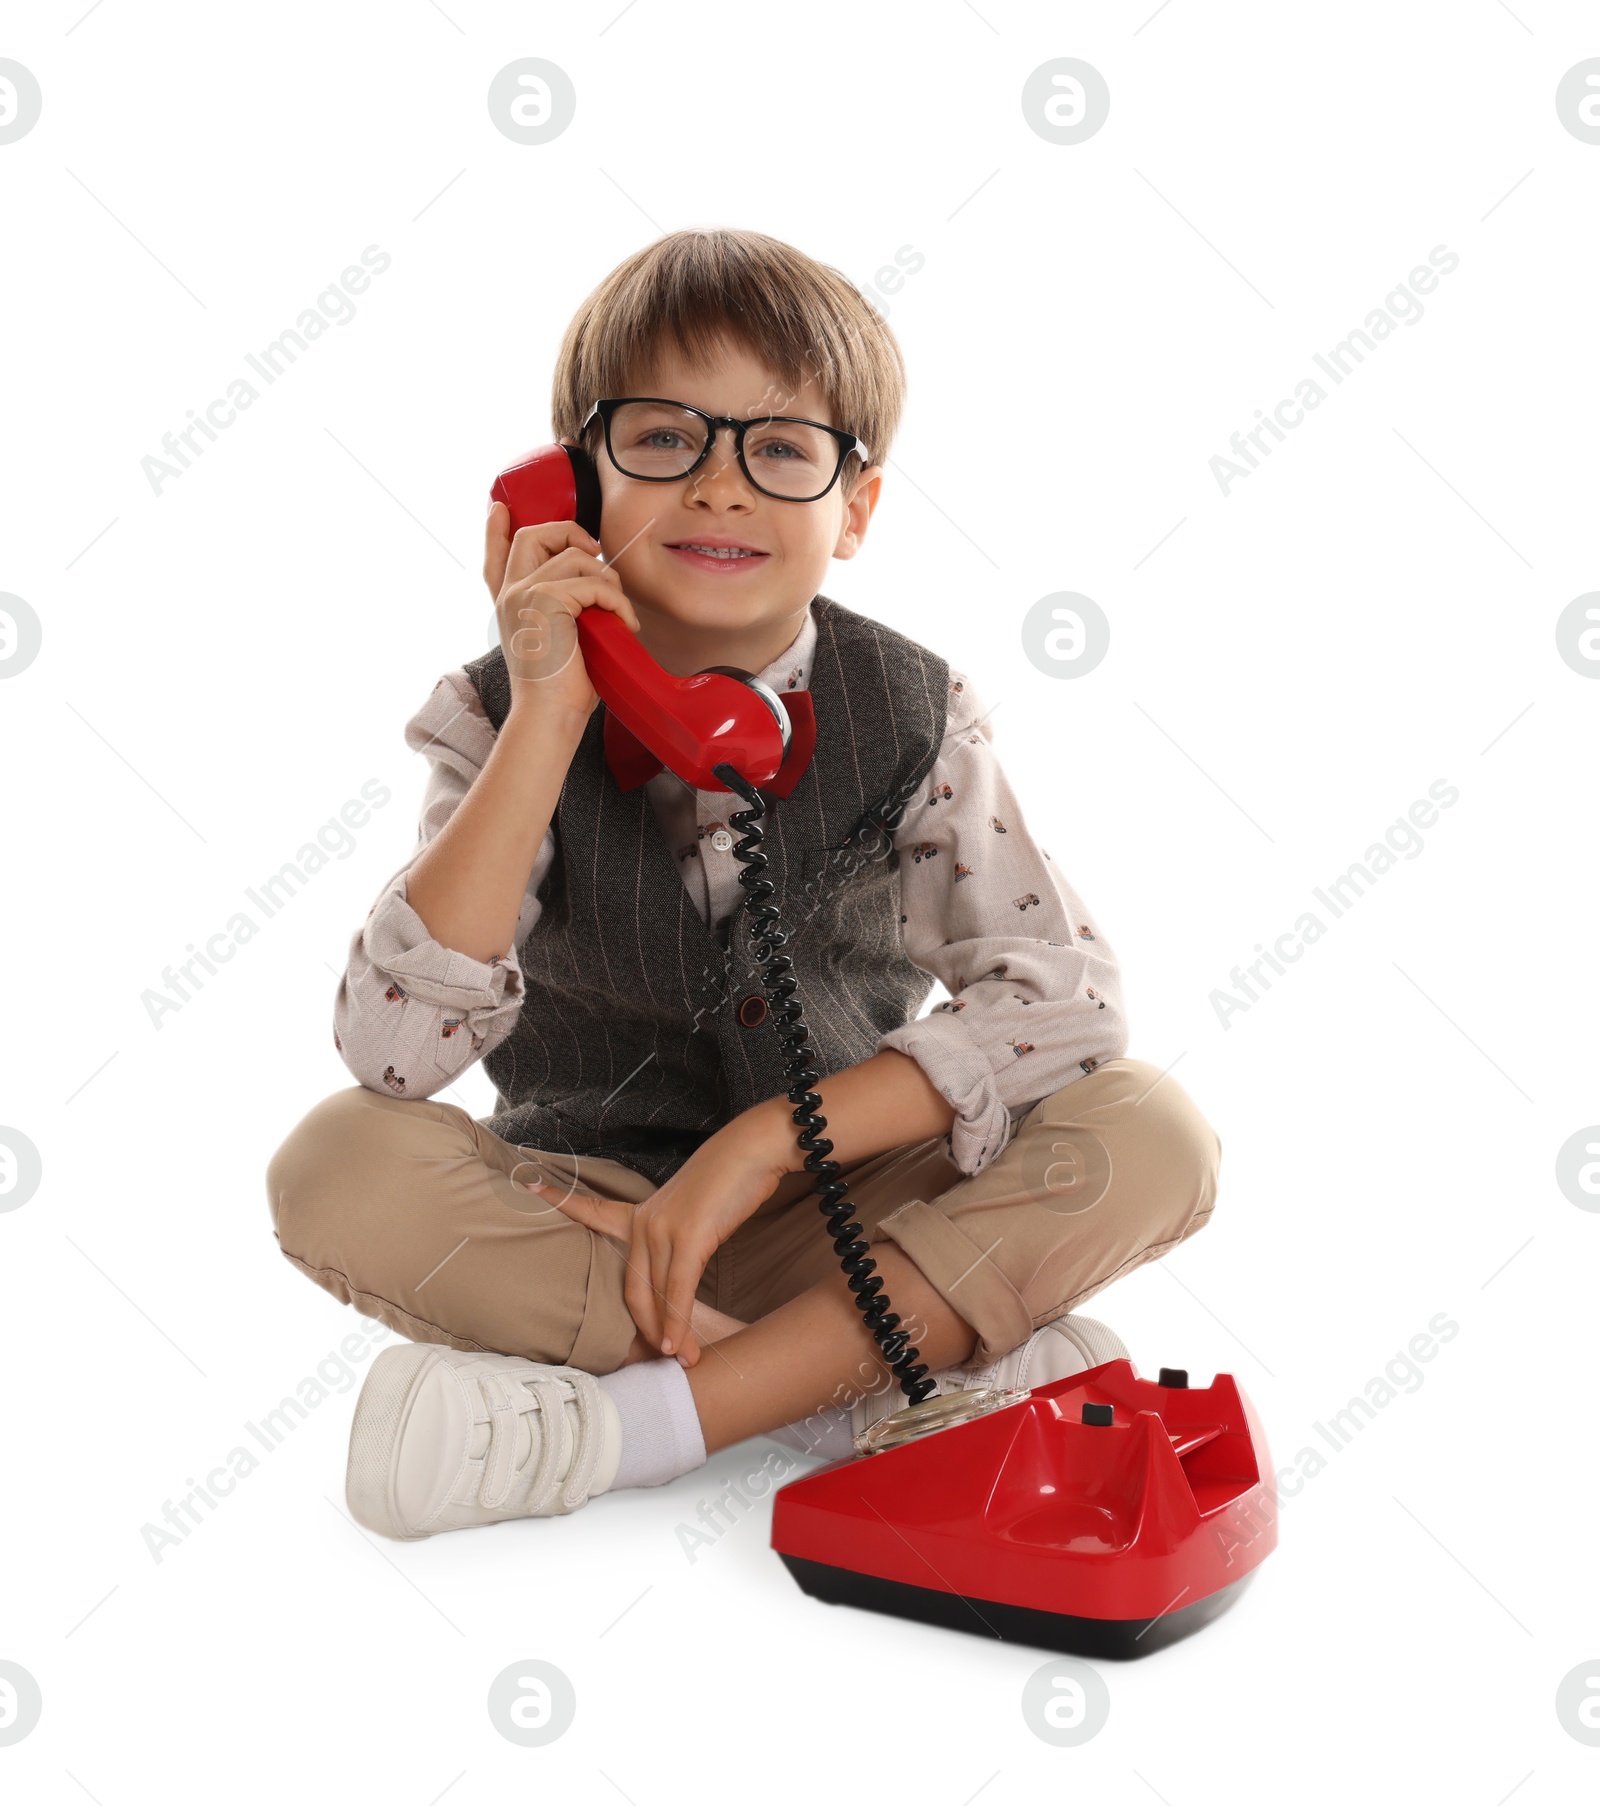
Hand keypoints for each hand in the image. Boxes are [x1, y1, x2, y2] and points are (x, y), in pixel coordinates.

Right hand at [483, 497, 641, 723]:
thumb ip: (565, 611)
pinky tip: (625, 624)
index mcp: (509, 603)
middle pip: (534, 535)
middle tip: (595, 553)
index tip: (499, 509)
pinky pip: (594, 582)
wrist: (550, 716)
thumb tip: (597, 586)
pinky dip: (618, 602)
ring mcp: (524, 594)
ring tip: (618, 611)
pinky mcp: (545, 600)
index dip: (496, 530)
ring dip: (608, 580)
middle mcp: (510, 594)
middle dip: (570, 533)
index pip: (495, 556)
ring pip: (576, 557)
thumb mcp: (561, 642)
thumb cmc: (562, 689)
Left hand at [517, 1118, 790, 1367]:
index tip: (527, 1182)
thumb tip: (682, 1266)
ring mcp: (664, 1229)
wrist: (755, 1149)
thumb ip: (679, 1237)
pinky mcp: (690, 1237)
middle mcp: (645, 1222)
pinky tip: (679, 1346)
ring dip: (668, 1335)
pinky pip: (678, 1291)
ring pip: (654, 1296)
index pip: (591, 1209)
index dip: (559, 1200)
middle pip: (630, 1289)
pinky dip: (678, 1323)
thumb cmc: (731, 1178)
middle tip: (659, 1359)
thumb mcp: (695, 1208)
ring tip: (680, 1361)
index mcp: (643, 1212)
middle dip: (645, 1330)